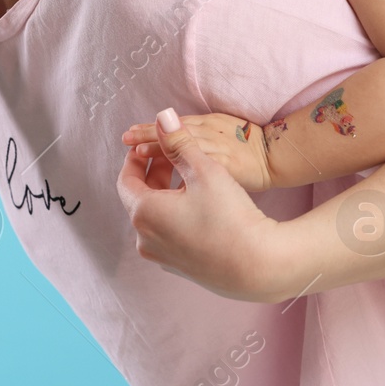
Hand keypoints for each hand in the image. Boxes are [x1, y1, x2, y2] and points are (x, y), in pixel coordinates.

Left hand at [116, 108, 287, 302]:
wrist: (259, 266)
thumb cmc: (230, 216)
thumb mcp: (204, 170)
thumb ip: (179, 142)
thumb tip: (161, 117)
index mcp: (144, 213)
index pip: (125, 180)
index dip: (136, 159)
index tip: (149, 145)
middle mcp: (145, 240)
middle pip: (140, 199)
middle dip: (155, 175)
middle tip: (173, 156)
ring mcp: (162, 258)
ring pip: (155, 219)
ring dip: (166, 196)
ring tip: (190, 180)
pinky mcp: (180, 268)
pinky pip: (169, 236)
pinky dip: (176, 217)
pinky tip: (200, 207)